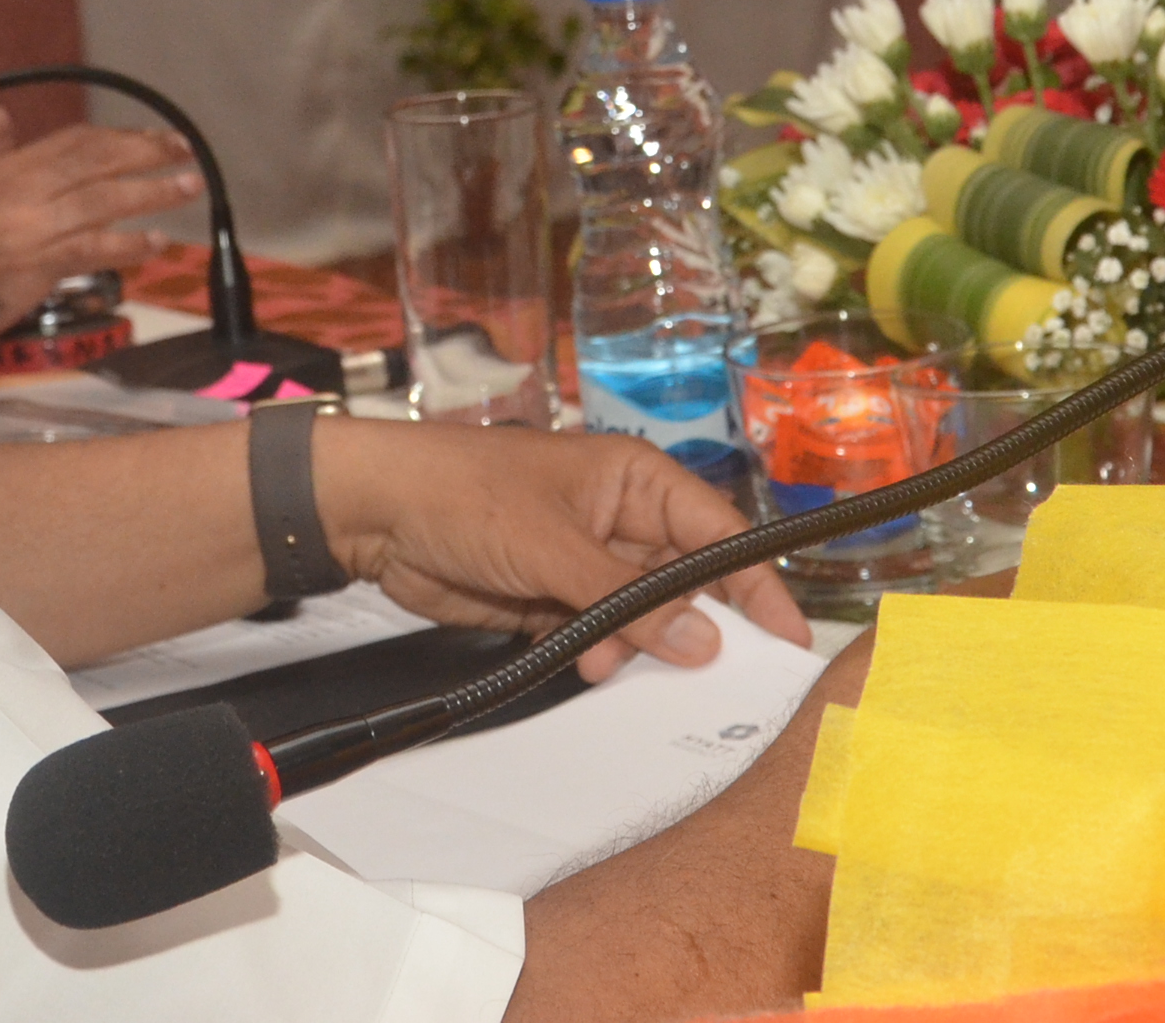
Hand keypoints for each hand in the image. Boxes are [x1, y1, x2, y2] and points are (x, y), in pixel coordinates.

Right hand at [0, 109, 202, 361]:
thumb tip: (5, 119)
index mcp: (7, 168)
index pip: (76, 142)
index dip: (121, 137)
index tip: (156, 136)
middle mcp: (24, 193)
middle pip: (98, 163)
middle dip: (147, 154)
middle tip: (186, 151)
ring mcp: (30, 230)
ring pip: (102, 203)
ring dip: (151, 194)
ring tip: (188, 186)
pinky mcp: (32, 270)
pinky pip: (90, 251)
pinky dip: (127, 245)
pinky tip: (156, 243)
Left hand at [316, 420, 811, 680]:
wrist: (374, 512)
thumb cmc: (463, 494)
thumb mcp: (552, 545)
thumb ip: (627, 601)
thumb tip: (702, 643)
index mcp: (637, 481)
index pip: (720, 535)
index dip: (758, 588)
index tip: (790, 641)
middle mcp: (623, 520)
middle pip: (689, 584)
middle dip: (699, 630)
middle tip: (719, 685)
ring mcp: (588, 562)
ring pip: (646, 620)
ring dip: (644, 650)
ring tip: (623, 670)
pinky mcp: (553, 600)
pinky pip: (602, 638)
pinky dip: (605, 659)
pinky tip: (594, 671)